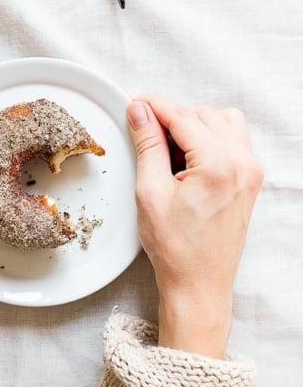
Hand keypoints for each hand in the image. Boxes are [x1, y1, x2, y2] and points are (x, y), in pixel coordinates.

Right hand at [126, 95, 262, 357]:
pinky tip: (187, 160)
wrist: (199, 284)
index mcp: (218, 165)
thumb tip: (140, 111)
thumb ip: (148, 145)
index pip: (183, 117)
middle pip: (204, 115)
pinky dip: (210, 140)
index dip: (155, 106)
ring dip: (195, 125)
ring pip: (224, 123)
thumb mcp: (150, 192)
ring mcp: (250, 172)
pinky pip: (234, 142)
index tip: (135, 102)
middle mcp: (242, 163)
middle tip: (145, 131)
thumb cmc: (175, 247)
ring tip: (168, 148)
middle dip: (173, 116)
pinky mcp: (250, 181)